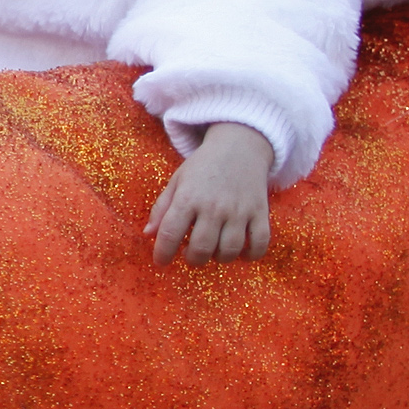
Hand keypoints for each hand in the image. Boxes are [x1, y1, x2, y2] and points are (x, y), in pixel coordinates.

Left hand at [148, 122, 276, 263]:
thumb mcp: (177, 181)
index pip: (170, 234)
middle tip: (191, 254)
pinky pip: (259, 243)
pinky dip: (250, 255)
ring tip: (213, 251)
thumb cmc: (203, 167)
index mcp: (188, 198)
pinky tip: (240, 253)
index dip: (162, 253)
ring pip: (229, 250)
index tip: (161, 261)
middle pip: (201, 248)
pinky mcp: (260, 212)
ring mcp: (239, 210)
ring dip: (219, 258)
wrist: (240, 147)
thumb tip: (148, 235)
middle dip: (193, 259)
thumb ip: (161, 208)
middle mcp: (214, 206)